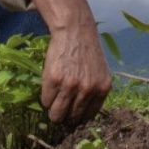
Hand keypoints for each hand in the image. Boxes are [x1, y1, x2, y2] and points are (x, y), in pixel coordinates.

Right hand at [18, 0, 111, 124]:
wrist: (75, 30)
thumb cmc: (87, 52)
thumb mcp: (99, 72)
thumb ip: (94, 93)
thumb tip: (82, 118)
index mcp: (102, 89)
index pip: (88, 117)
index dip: (77, 118)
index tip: (71, 115)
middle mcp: (88, 89)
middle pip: (71, 119)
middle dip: (64, 116)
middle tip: (59, 109)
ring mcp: (71, 85)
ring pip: (56, 114)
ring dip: (53, 111)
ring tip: (53, 102)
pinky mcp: (54, 79)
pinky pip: (46, 100)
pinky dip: (45, 98)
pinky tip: (49, 87)